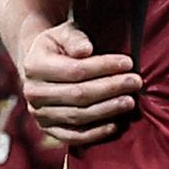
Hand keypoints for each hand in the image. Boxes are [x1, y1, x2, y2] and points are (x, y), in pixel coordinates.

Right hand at [21, 23, 142, 146]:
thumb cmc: (59, 45)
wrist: (40, 65)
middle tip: (135, 82)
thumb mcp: (64, 32)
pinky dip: (95, 133)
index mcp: (34, 65)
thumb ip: (74, 38)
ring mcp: (39, 114)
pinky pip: (73, 136)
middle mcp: (33, 92)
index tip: (128, 63)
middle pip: (78, 94)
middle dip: (111, 88)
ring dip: (107, 110)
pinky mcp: (47, 129)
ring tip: (130, 101)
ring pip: (78, 116)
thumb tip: (86, 49)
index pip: (74, 69)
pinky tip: (115, 124)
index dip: (103, 67)